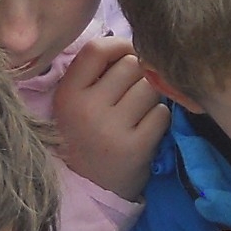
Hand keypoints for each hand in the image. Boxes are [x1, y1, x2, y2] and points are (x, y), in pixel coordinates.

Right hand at [52, 35, 168, 199]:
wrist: (90, 187)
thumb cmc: (86, 135)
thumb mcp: (75, 102)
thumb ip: (95, 72)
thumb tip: (134, 42)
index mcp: (68, 94)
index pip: (98, 49)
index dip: (120, 45)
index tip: (127, 55)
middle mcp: (87, 109)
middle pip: (132, 65)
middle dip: (139, 74)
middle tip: (132, 93)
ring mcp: (112, 129)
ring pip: (150, 87)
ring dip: (151, 97)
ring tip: (138, 112)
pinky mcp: (136, 148)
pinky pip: (162, 113)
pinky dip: (160, 118)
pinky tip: (146, 128)